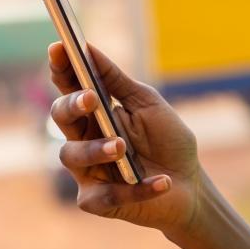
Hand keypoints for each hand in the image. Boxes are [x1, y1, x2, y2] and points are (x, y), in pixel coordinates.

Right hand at [48, 41, 200, 234]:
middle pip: (61, 117)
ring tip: (122, 146)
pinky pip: (105, 195)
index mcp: (94, 113)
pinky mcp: (97, 201)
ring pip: (72, 156)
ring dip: (97, 149)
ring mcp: (87, 171)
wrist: (190, 184)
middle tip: (91, 98)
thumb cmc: (167, 140)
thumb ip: (118, 81)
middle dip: (72, 105)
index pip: (70, 87)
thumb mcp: (148, 104)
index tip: (59, 47)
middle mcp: (84, 139)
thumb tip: (89, 48)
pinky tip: (162, 181)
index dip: (61, 68)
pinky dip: (136, 188)